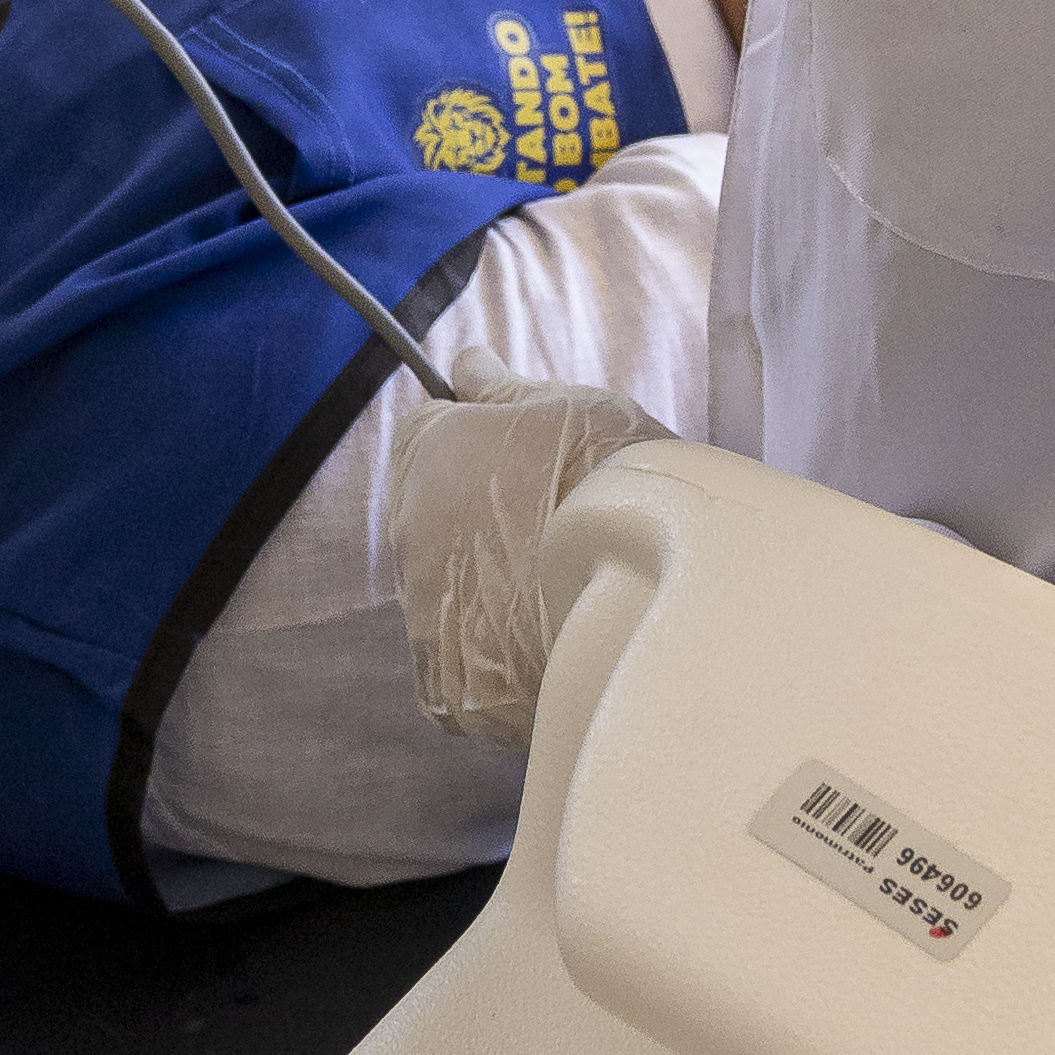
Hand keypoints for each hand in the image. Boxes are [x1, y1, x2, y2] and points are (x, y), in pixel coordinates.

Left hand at [389, 354, 672, 743]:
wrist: (649, 596)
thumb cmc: (615, 482)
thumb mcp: (571, 407)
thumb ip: (504, 389)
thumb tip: (466, 363)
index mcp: (426, 452)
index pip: (429, 431)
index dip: (481, 441)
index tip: (532, 460)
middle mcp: (406, 533)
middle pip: (433, 515)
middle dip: (481, 517)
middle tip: (560, 528)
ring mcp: (421, 616)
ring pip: (448, 593)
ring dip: (490, 589)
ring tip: (567, 593)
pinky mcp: (449, 691)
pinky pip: (461, 670)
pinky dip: (497, 662)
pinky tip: (552, 647)